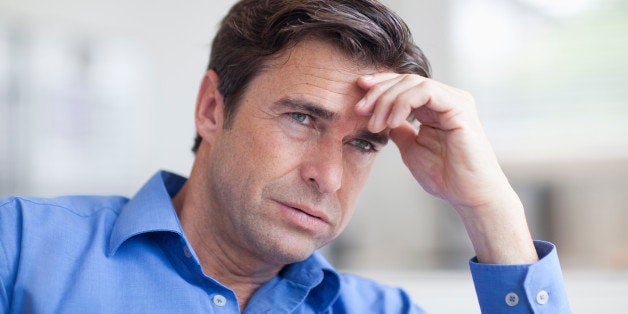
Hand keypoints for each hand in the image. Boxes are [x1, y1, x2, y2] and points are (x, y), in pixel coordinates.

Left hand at [355, 73, 537, 263]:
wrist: (469, 195)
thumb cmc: (445, 176)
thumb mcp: (411, 148)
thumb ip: (398, 131)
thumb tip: (380, 118)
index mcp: (435, 106)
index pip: (404, 85)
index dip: (379, 86)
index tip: (357, 97)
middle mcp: (446, 98)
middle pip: (405, 79)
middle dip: (378, 92)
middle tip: (359, 110)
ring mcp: (454, 100)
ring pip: (413, 82)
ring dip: (387, 100)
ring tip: (375, 124)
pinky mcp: (459, 107)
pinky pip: (426, 92)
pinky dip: (404, 103)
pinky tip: (392, 122)